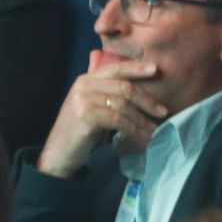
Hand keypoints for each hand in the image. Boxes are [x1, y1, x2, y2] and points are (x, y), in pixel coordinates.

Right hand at [37, 53, 167, 176]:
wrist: (58, 154)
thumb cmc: (80, 132)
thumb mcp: (92, 107)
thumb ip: (107, 95)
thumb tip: (140, 92)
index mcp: (85, 80)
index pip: (115, 68)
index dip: (136, 68)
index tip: (156, 69)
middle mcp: (82, 86)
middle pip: (124, 87)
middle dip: (147, 100)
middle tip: (163, 112)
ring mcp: (82, 100)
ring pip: (123, 105)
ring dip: (142, 120)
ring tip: (154, 131)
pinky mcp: (85, 116)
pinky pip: (118, 120)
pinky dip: (134, 131)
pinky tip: (142, 139)